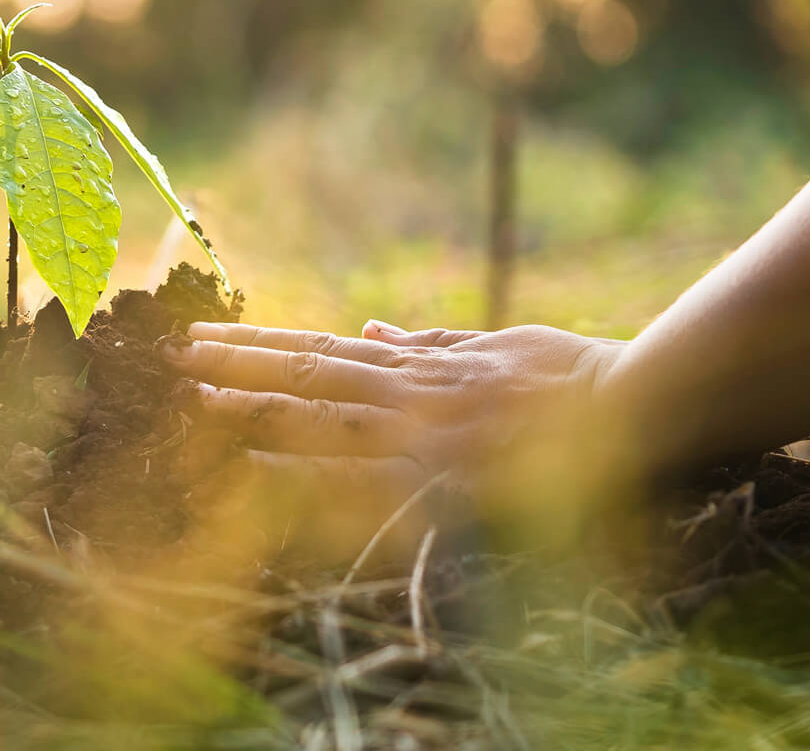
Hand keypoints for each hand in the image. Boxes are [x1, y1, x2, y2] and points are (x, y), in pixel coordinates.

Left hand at [164, 321, 623, 555]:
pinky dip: (308, 475)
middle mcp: (410, 396)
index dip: (253, 344)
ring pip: (320, 419)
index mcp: (419, 364)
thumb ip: (428, 341)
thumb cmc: (574, 376)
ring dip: (254, 410)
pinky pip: (361, 481)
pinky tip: (258, 471)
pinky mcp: (447, 483)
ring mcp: (425, 438)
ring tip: (191, 401)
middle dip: (233, 369)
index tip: (198, 336)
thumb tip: (369, 327)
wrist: (643, 406)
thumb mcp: (496, 342)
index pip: (316, 351)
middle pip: (304, 378)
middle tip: (166, 358)